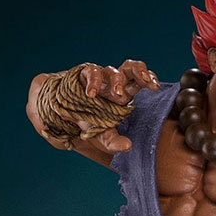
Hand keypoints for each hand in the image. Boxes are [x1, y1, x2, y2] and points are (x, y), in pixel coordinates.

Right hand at [26, 59, 159, 152]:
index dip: (148, 79)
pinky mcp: (82, 75)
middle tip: (147, 82)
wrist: (60, 114)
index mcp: (122, 94)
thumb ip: (114, 142)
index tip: (156, 86)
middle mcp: (112, 83)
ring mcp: (98, 78)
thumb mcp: (101, 135)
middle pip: (130, 68)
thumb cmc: (86, 122)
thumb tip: (128, 147)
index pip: (139, 80)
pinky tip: (90, 94)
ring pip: (111, 70)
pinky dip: (91, 83)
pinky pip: (89, 72)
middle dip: (140, 72)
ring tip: (118, 94)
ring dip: (116, 81)